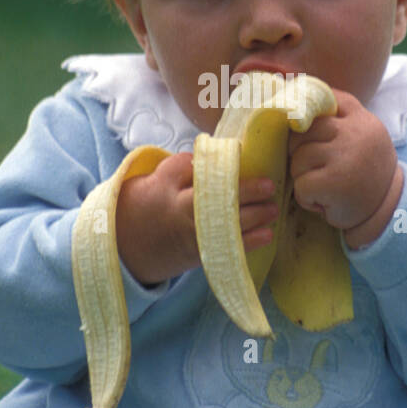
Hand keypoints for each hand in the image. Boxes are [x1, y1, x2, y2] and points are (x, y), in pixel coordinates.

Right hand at [115, 152, 279, 285]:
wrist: (133, 243)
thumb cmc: (155, 202)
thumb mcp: (160, 177)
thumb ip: (184, 166)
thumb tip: (220, 152)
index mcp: (168, 187)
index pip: (192, 172)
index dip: (218, 166)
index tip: (241, 156)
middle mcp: (180, 210)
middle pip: (213, 200)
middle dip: (243, 193)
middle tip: (268, 186)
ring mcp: (190, 234)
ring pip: (224, 225)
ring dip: (253, 218)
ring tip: (273, 209)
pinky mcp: (198, 255)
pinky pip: (226, 249)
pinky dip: (248, 242)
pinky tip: (267, 234)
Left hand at [287, 88, 403, 249]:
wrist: (387, 208)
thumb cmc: (363, 169)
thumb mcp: (358, 134)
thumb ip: (334, 116)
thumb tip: (290, 89)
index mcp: (359, 116)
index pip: (321, 99)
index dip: (303, 113)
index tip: (299, 126)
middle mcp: (354, 132)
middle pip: (301, 133)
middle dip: (300, 153)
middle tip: (319, 168)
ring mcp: (345, 156)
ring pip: (298, 159)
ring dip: (303, 177)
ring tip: (325, 185)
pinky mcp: (334, 182)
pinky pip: (301, 185)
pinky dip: (306, 198)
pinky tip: (325, 200)